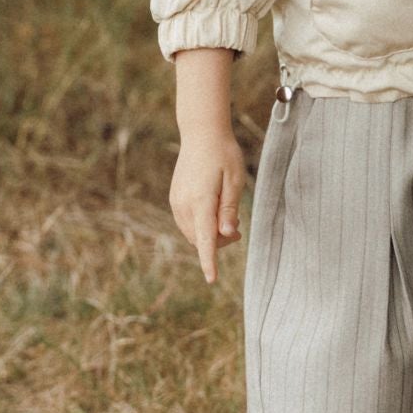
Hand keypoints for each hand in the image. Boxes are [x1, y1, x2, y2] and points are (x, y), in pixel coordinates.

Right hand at [170, 130, 246, 284]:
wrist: (201, 133)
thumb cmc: (223, 154)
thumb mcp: (234, 180)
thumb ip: (229, 209)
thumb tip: (226, 235)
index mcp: (200, 201)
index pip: (205, 239)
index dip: (209, 260)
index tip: (211, 279)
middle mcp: (183, 204)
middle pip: (200, 239)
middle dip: (218, 242)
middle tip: (237, 229)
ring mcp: (176, 201)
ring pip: (193, 233)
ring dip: (209, 234)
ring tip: (227, 218)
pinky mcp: (175, 198)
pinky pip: (187, 223)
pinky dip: (201, 225)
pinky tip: (213, 211)